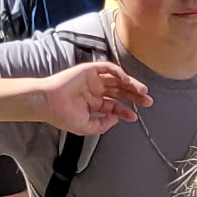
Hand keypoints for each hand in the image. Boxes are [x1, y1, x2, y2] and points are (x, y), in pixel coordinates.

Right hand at [33, 56, 153, 132]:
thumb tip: (117, 119)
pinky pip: (108, 68)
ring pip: (117, 80)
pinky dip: (119, 73)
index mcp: (93, 103)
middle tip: (148, 101)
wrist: (48, 103)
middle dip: (134, 96)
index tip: (135, 116)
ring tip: (143, 92)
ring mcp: (93, 80)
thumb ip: (103, 125)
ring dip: (131, 85)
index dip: (125, 110)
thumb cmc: (62, 116)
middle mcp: (95, 91)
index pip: (114, 106)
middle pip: (119, 92)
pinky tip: (128, 81)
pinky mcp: (90, 70)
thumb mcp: (86, 127)